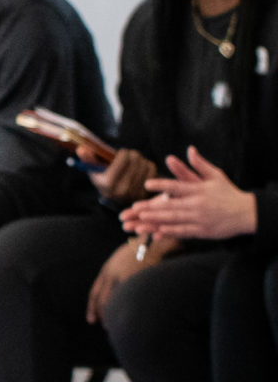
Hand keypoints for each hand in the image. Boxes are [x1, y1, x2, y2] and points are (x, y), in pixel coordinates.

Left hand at [85, 238, 147, 325]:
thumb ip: (122, 271)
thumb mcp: (127, 258)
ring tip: (117, 327)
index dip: (93, 308)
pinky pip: (127, 297)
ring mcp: (123, 276)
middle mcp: (111, 273)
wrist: (154, 238)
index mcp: (108, 269)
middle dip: (102, 314)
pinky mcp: (134, 278)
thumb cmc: (144, 247)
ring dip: (112, 314)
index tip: (92, 320)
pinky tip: (130, 317)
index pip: (95, 292)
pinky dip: (126, 308)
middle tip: (106, 327)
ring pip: (111, 300)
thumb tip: (125, 287)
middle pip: (101, 299)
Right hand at [91, 146, 157, 207]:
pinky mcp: (145, 193)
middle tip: (128, 156)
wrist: (114, 198)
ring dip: (139, 160)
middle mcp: (122, 190)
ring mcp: (135, 193)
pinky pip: (151, 170)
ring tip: (133, 163)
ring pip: (144, 164)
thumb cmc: (103, 179)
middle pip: (135, 159)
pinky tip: (140, 168)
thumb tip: (81, 149)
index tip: (120, 154)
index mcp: (108, 183)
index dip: (123, 153)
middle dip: (131, 154)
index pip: (124, 158)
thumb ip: (87, 159)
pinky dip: (147, 165)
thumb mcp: (93, 170)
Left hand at [121, 147, 258, 241]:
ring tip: (141, 218)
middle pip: (171, 205)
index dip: (162, 185)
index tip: (147, 184)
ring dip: (157, 219)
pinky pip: (184, 231)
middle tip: (134, 207)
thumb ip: (200, 164)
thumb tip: (190, 149)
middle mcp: (198, 205)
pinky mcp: (203, 231)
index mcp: (200, 190)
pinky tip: (158, 232)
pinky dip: (170, 232)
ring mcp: (200, 219)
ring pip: (175, 219)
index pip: (177, 186)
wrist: (247, 213)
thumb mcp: (216, 175)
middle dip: (152, 207)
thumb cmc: (228, 192)